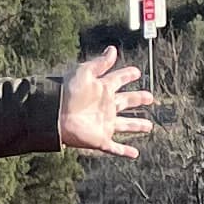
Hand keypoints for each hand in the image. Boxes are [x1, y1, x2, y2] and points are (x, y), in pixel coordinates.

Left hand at [58, 43, 154, 157]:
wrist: (54, 115)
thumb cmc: (67, 92)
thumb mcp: (84, 73)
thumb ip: (100, 63)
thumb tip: (112, 49)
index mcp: (102, 89)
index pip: (118, 80)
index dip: (127, 75)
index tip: (136, 72)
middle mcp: (105, 106)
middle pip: (126, 102)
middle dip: (138, 99)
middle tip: (150, 97)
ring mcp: (104, 123)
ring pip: (126, 125)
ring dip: (137, 125)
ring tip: (148, 126)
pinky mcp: (101, 139)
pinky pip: (115, 147)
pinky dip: (125, 151)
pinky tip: (134, 154)